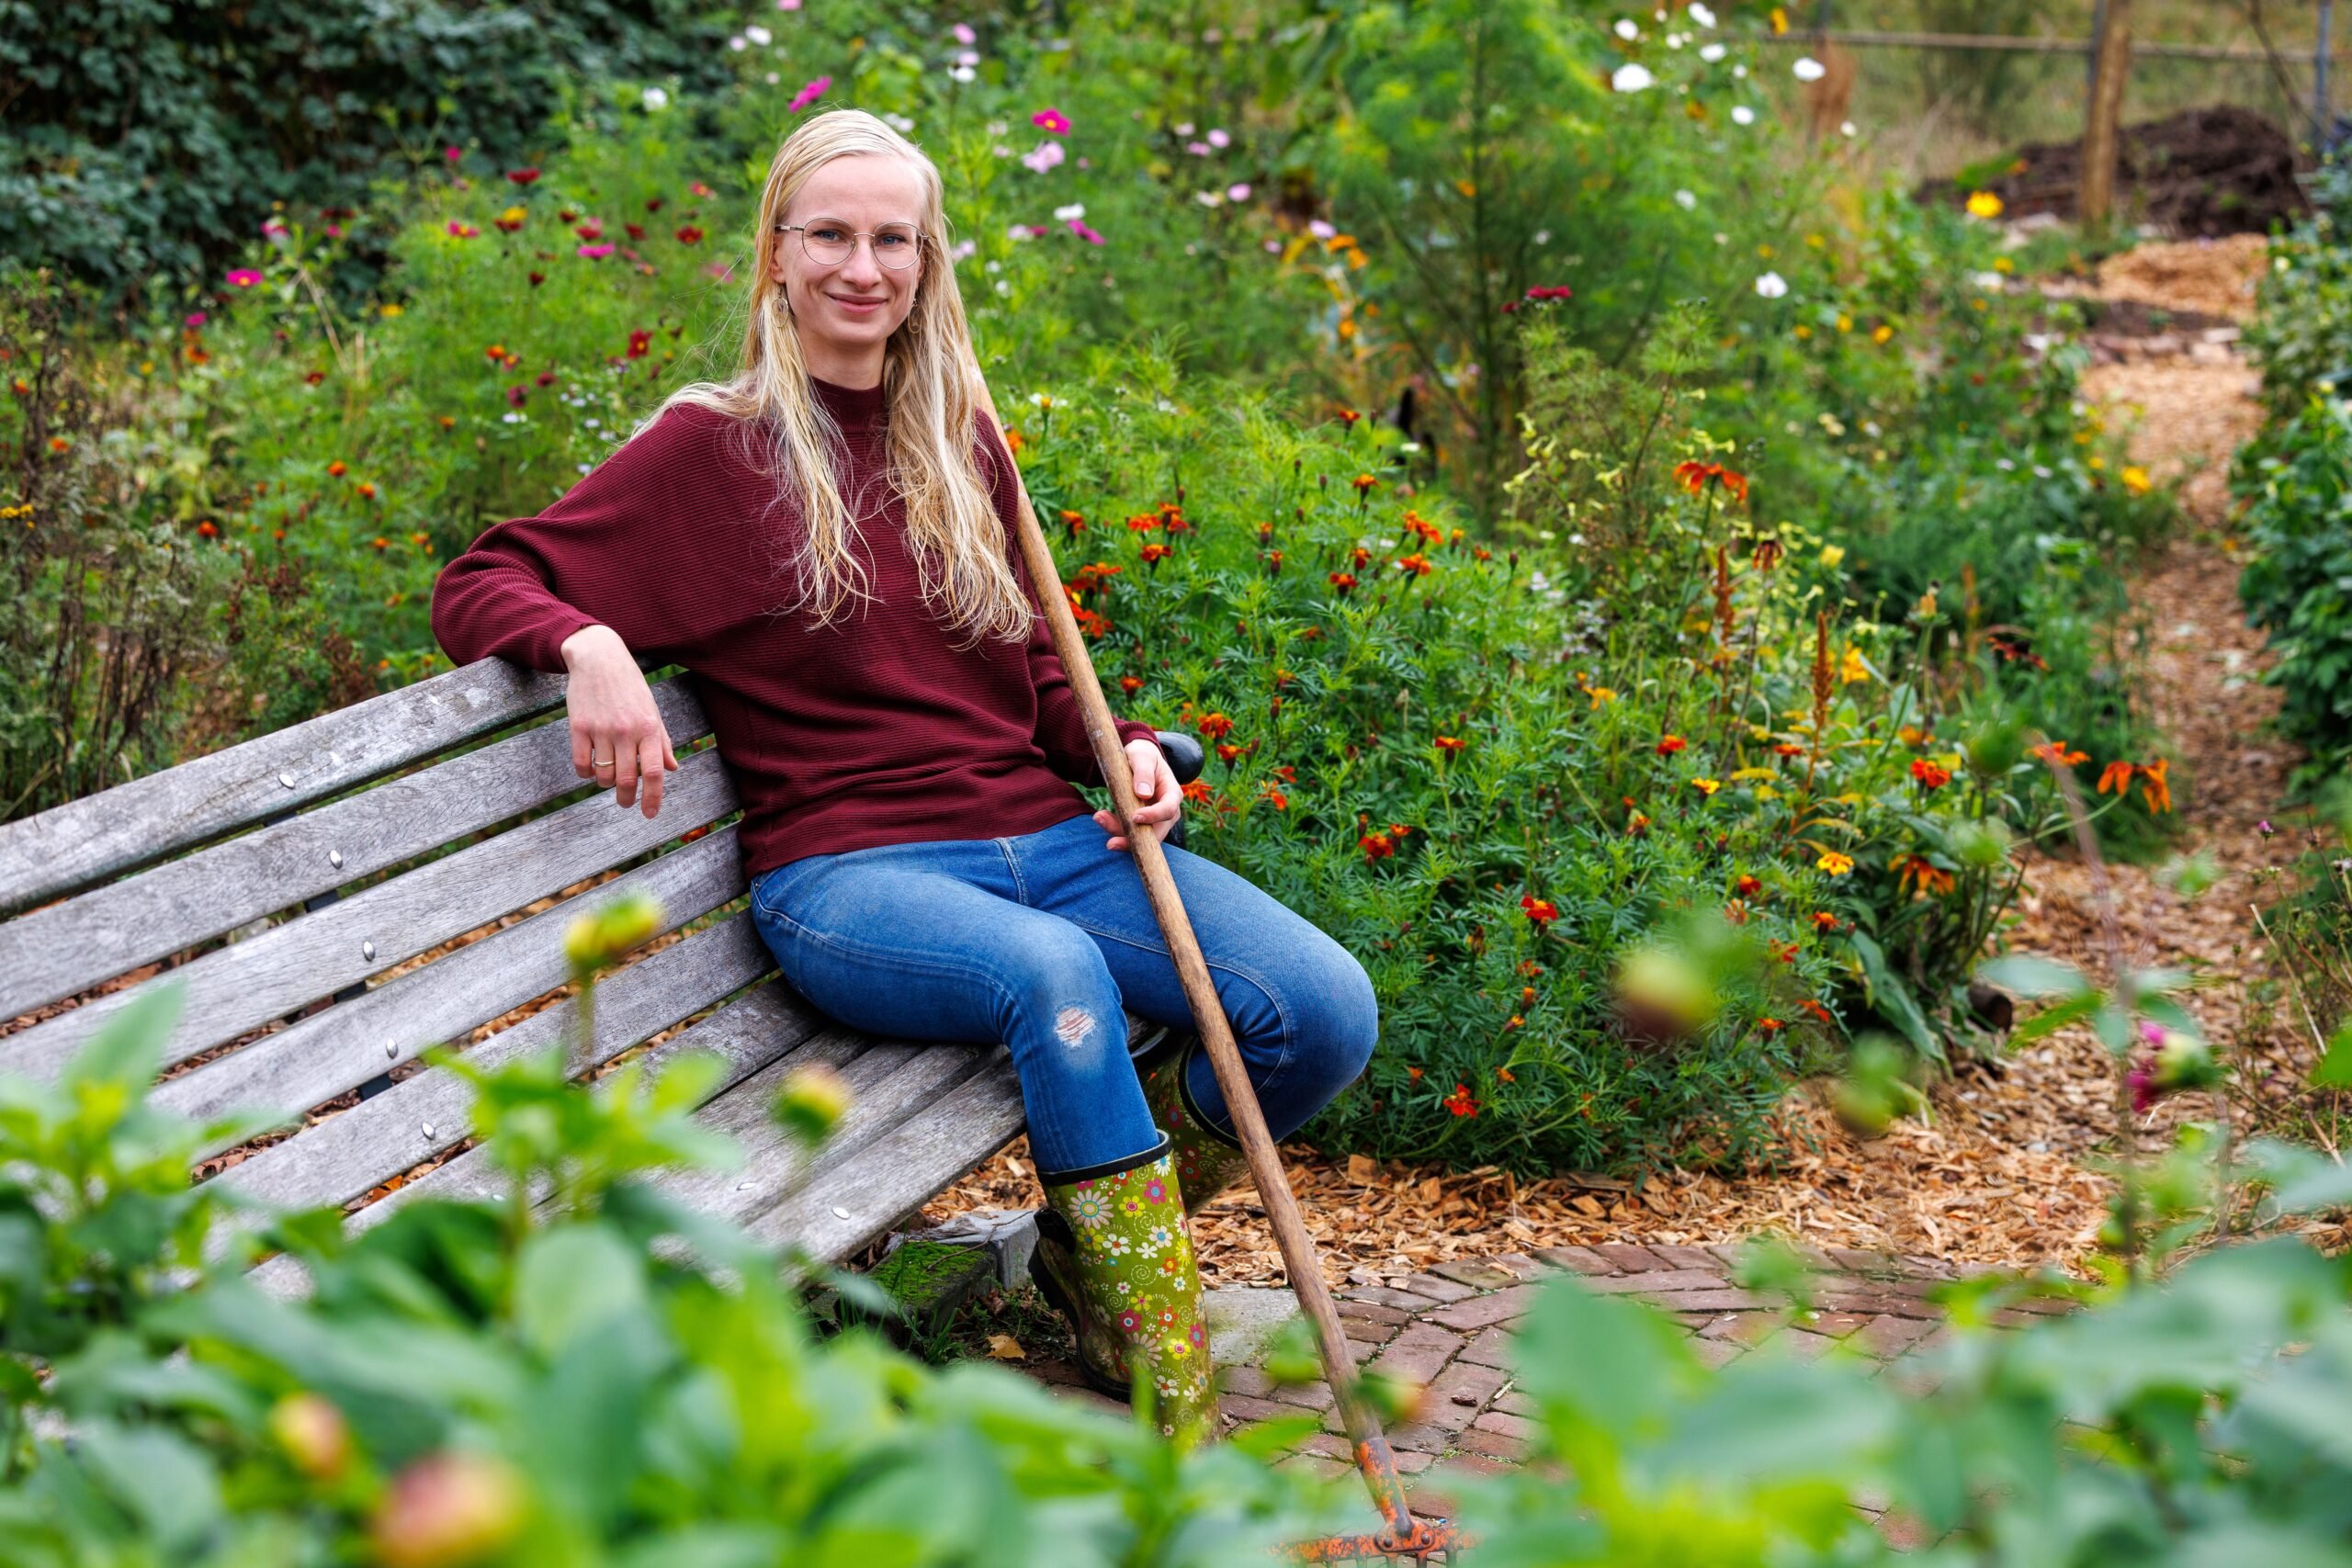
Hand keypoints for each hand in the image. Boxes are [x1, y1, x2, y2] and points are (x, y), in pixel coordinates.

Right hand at [559, 624, 679, 819]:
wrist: (599, 659)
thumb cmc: (630, 687)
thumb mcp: (652, 710)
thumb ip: (662, 741)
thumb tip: (673, 768)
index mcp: (649, 728)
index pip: (653, 772)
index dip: (652, 798)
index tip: (649, 814)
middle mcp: (626, 731)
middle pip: (626, 779)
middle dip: (626, 798)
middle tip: (626, 803)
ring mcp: (601, 729)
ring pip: (603, 775)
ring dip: (606, 784)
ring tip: (608, 779)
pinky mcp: (578, 727)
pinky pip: (581, 764)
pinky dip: (586, 774)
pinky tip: (591, 770)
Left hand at [1093, 737, 1181, 852]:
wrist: (1137, 759)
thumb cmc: (1142, 755)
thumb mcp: (1142, 756)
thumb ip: (1143, 771)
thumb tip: (1144, 794)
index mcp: (1172, 793)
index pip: (1168, 810)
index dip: (1154, 816)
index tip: (1135, 817)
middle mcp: (1166, 811)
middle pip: (1156, 832)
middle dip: (1134, 839)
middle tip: (1111, 843)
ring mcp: (1154, 819)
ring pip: (1140, 836)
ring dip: (1118, 833)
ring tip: (1099, 817)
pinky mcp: (1140, 823)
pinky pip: (1129, 832)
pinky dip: (1113, 827)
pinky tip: (1100, 817)